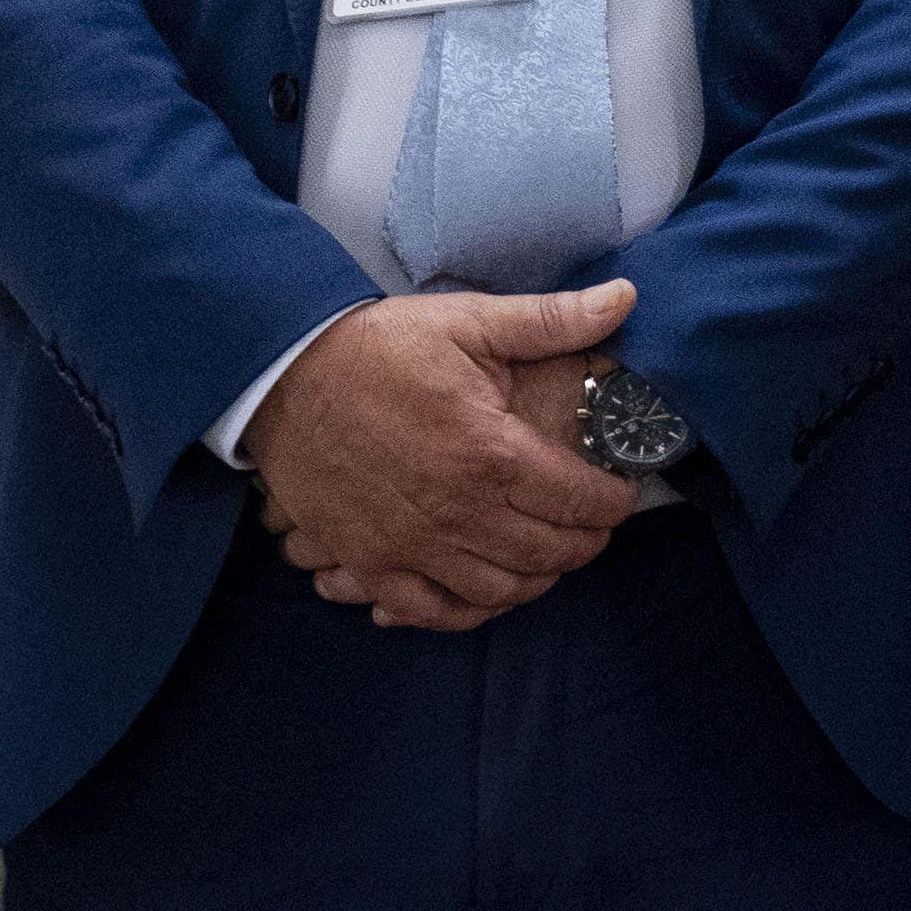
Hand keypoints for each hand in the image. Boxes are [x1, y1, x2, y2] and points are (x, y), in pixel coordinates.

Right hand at [244, 281, 644, 629]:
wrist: (284, 378)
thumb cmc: (380, 348)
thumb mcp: (470, 321)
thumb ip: (552, 319)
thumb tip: (626, 298)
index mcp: (491, 453)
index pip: (579, 501)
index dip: (612, 503)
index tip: (620, 495)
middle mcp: (457, 512)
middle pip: (548, 553)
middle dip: (585, 543)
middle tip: (592, 526)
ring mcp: (412, 546)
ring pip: (499, 591)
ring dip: (537, 580)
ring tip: (550, 557)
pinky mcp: (371, 563)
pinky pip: (432, 612)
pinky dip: (469, 611)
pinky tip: (486, 593)